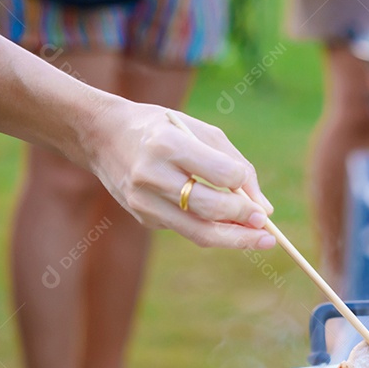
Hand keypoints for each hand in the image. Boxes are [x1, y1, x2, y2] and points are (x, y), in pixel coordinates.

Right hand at [82, 97, 276, 249]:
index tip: (258, 198)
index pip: (219, 173)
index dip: (243, 187)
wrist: (102, 136)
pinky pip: (185, 229)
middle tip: (266, 227)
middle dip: (243, 220)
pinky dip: (210, 229)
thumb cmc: (162, 128)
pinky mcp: (142, 216)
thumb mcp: (199, 130)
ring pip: (198, 231)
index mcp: (167, 144)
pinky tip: (225, 226)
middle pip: (209, 209)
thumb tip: (265, 208)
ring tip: (259, 239)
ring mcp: (143, 200)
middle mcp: (151, 174)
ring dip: (234, 239)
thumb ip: (235, 164)